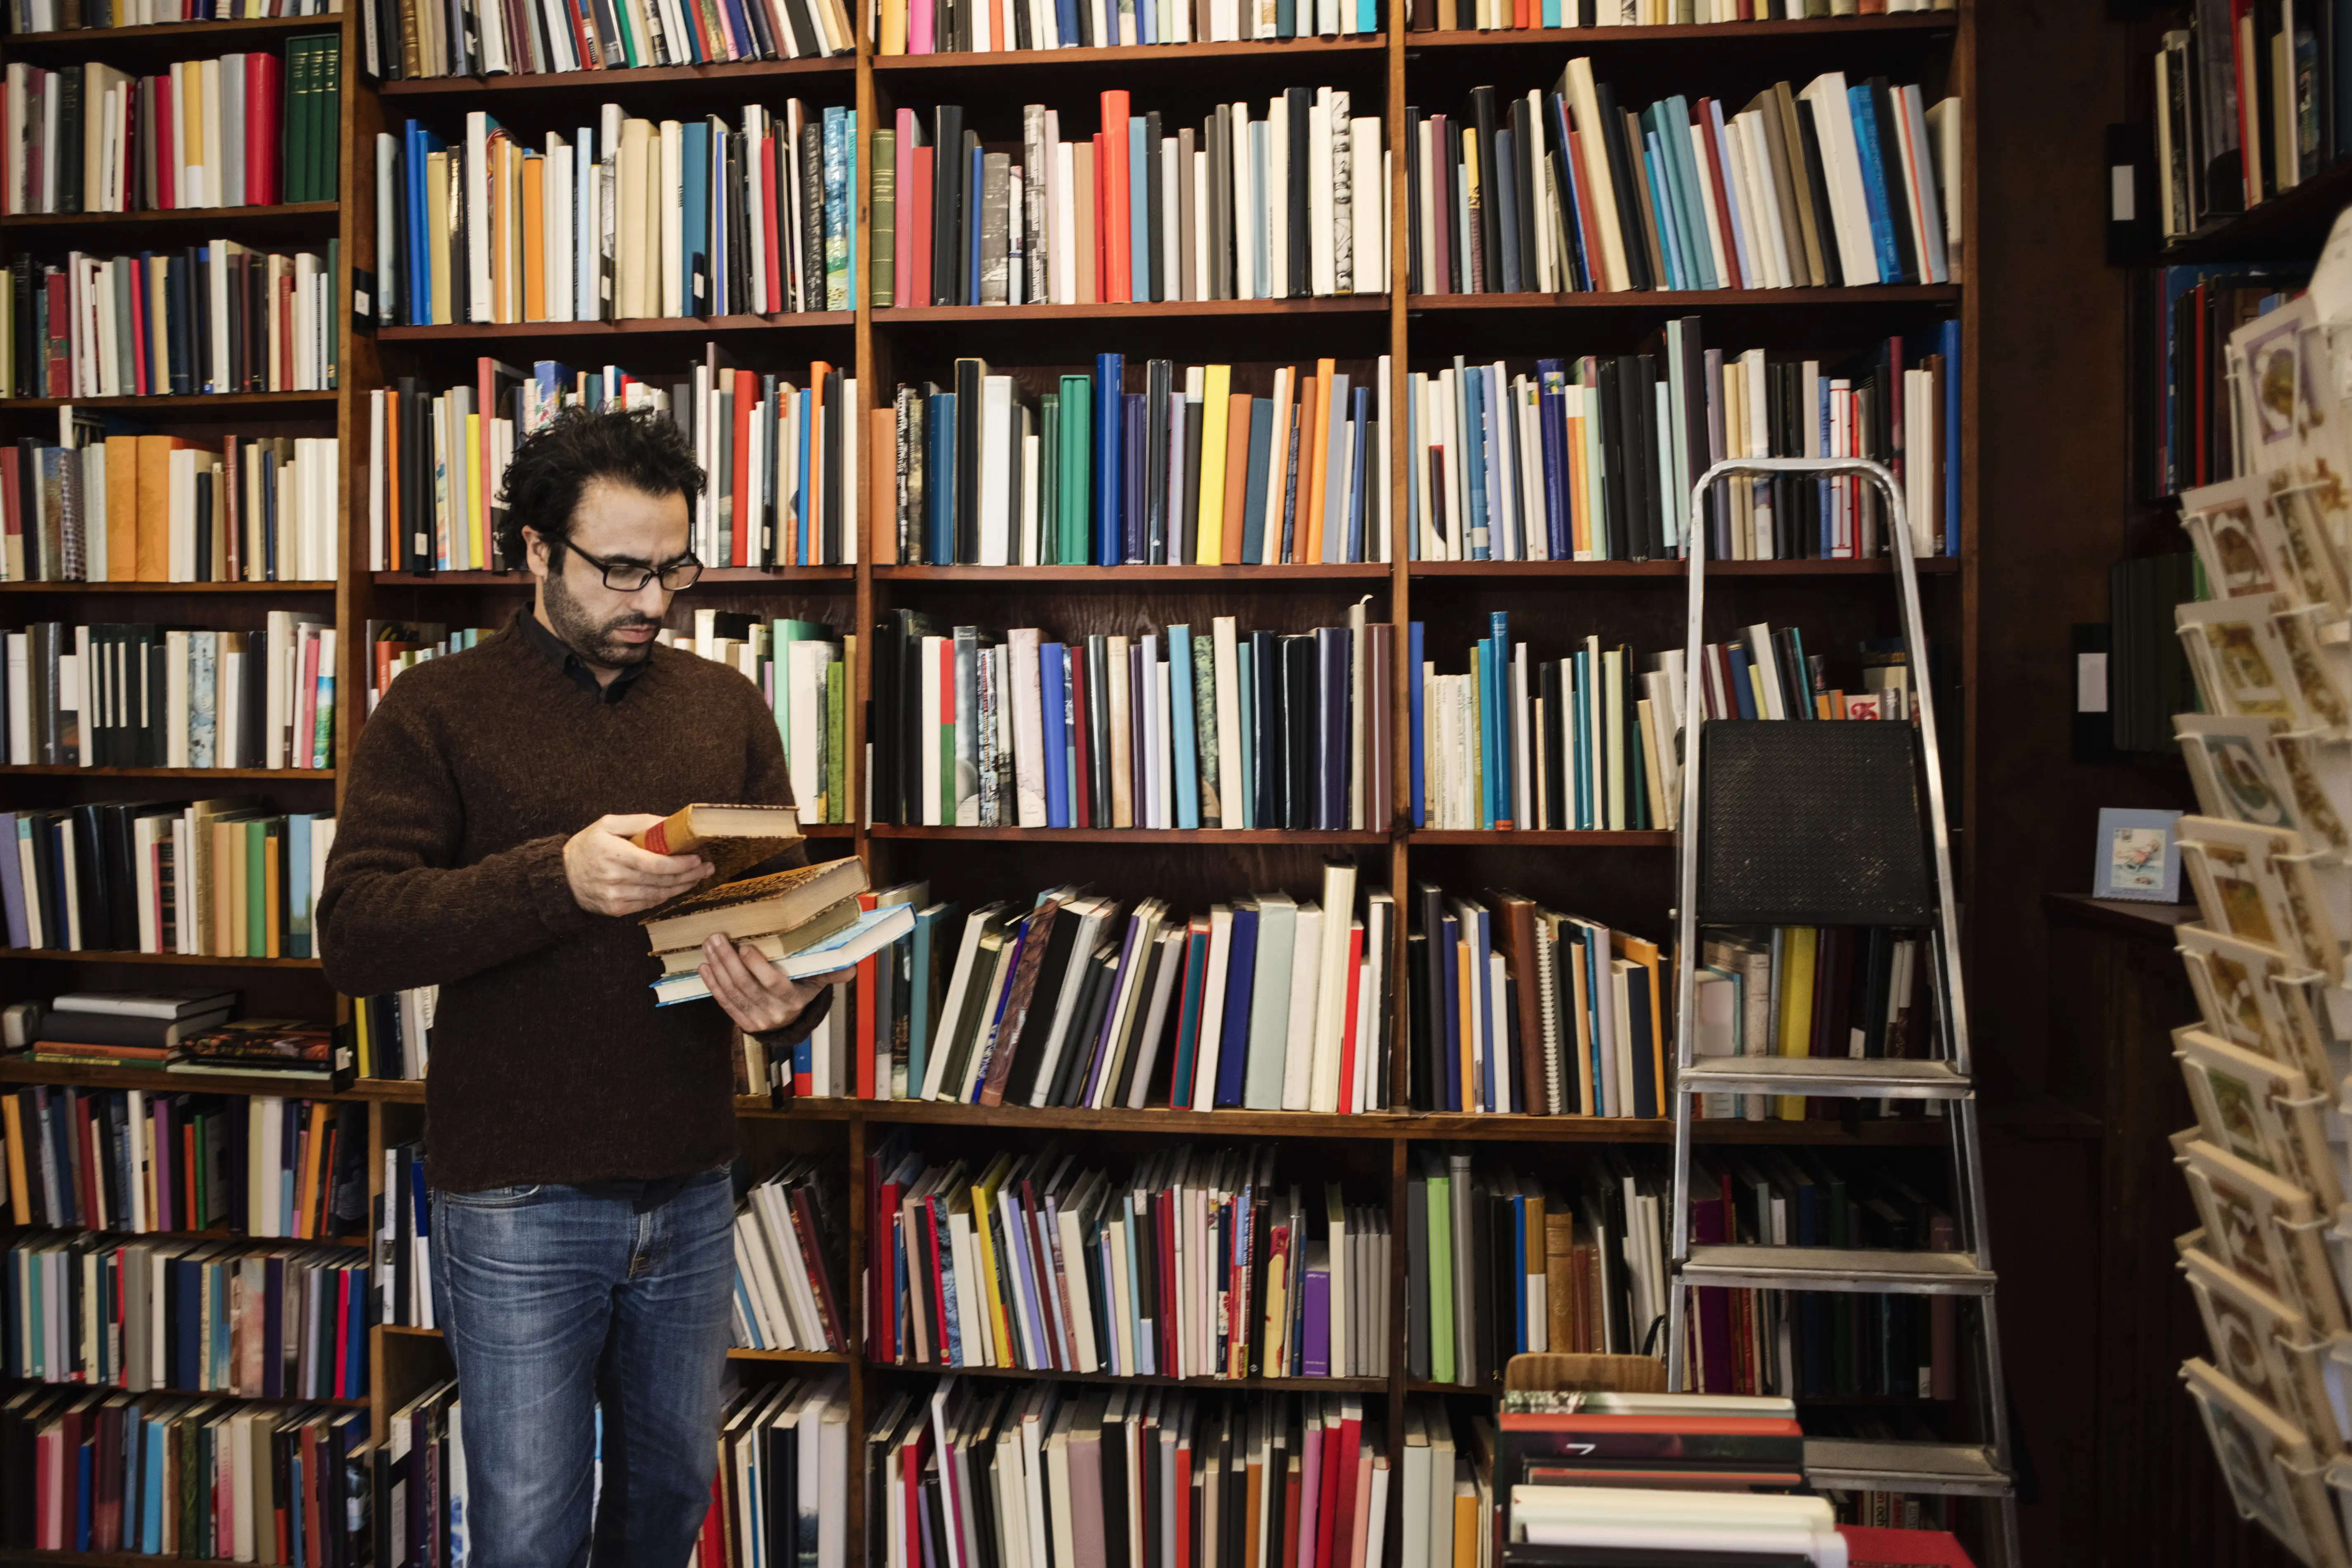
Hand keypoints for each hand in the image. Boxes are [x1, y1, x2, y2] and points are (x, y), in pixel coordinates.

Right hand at [563, 814, 711, 917]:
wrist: (561, 877)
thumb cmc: (587, 846)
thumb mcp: (607, 824)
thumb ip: (639, 822)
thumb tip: (670, 823)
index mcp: (613, 854)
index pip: (655, 864)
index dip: (679, 864)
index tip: (697, 858)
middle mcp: (615, 878)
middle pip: (661, 881)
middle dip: (689, 875)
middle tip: (706, 867)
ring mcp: (616, 897)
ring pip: (658, 895)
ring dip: (681, 887)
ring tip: (697, 877)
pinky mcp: (616, 910)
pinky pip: (648, 904)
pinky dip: (665, 895)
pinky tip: (676, 887)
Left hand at [699, 935, 852, 1035]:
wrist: (790, 1025)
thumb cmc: (802, 994)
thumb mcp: (817, 983)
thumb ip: (830, 972)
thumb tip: (851, 966)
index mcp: (793, 1001)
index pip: (773, 983)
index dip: (757, 966)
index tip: (745, 947)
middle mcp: (773, 1013)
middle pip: (746, 986)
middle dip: (728, 961)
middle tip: (717, 938)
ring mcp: (756, 1020)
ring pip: (733, 993)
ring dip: (718, 968)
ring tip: (709, 946)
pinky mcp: (742, 1023)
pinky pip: (724, 1003)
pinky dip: (713, 984)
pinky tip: (705, 966)